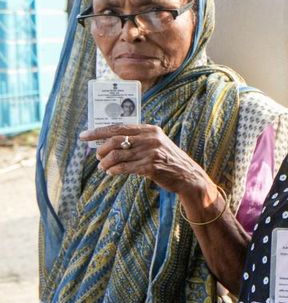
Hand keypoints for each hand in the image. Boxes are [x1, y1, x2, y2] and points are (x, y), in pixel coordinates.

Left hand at [81, 123, 211, 198]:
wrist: (187, 176)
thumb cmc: (168, 160)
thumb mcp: (156, 144)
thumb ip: (138, 139)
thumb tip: (110, 140)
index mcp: (150, 130)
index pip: (119, 127)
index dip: (99, 131)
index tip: (84, 136)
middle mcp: (150, 139)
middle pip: (115, 140)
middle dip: (101, 149)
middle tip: (97, 156)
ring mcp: (151, 153)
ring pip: (117, 155)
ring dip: (105, 163)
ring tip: (103, 168)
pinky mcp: (150, 167)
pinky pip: (123, 168)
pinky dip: (113, 171)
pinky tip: (111, 173)